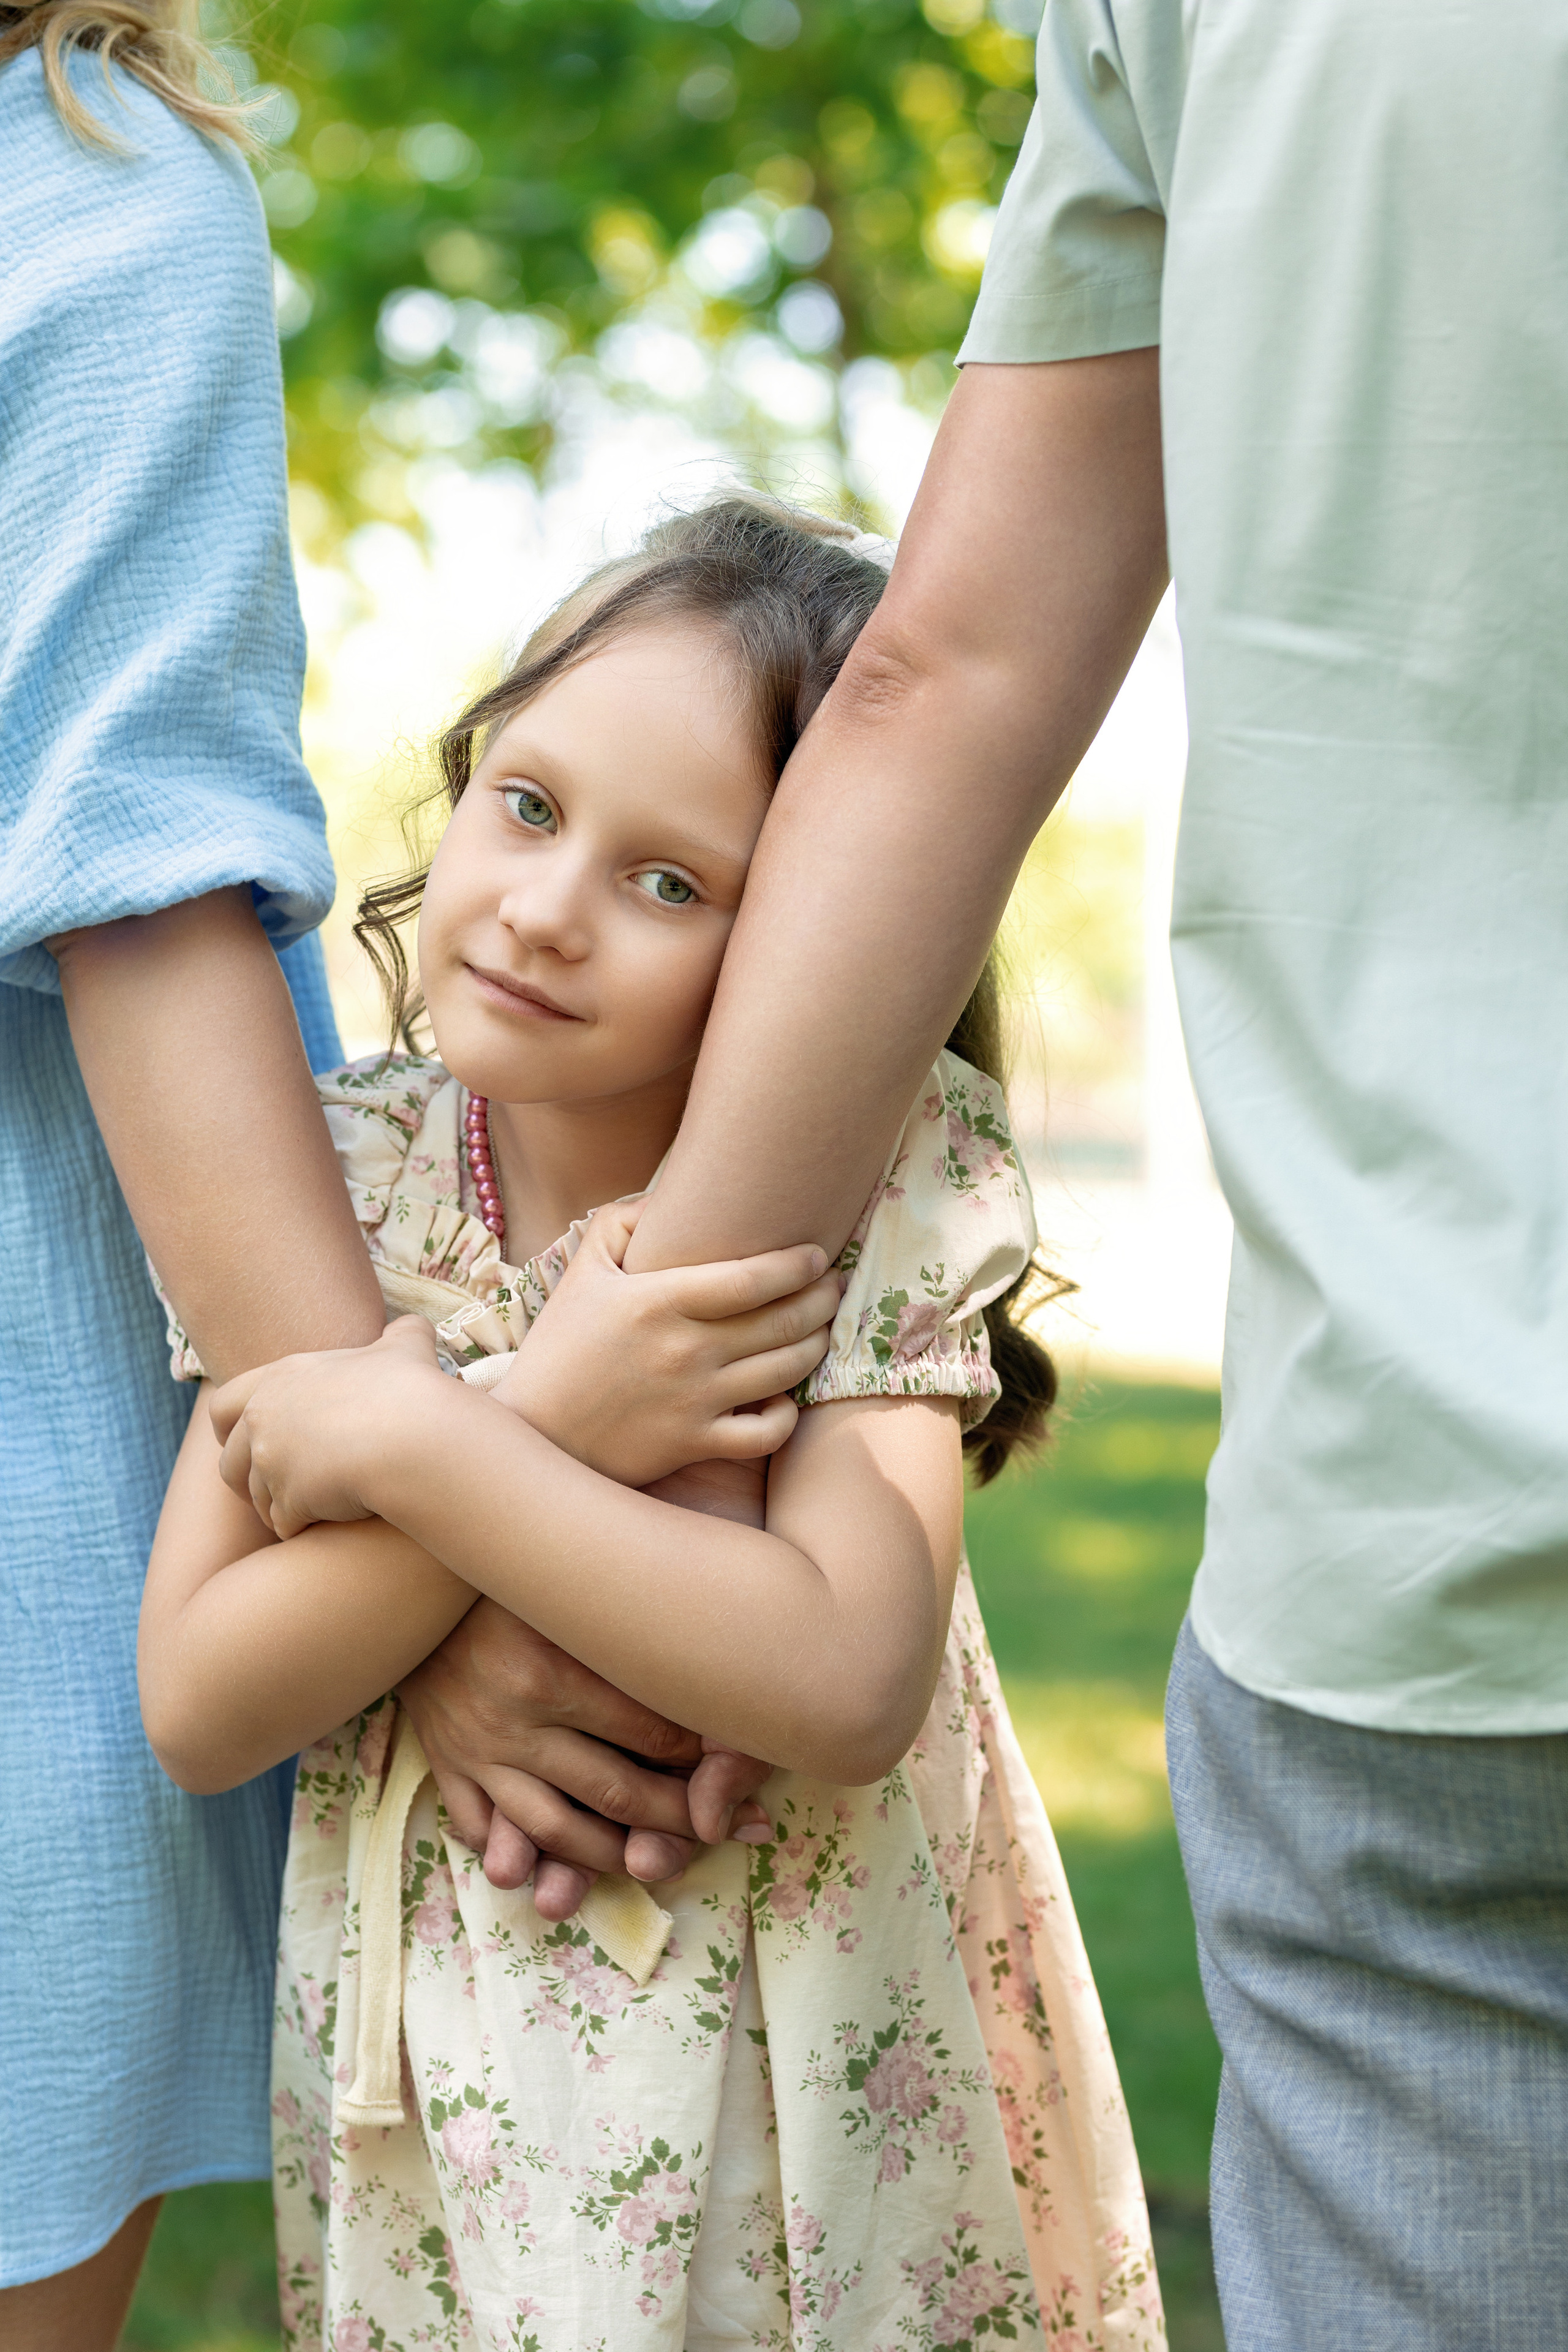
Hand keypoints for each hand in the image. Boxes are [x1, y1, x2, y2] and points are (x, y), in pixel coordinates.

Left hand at [210, 1315, 444, 1537]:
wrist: (412, 1436)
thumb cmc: (409, 1388)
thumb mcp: (406, 1347)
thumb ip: (400, 1334)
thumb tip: (412, 1327)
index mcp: (281, 1379)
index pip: (224, 1404)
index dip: (228, 1427)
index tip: (247, 1440)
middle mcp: (264, 1420)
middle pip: (229, 1460)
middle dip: (244, 1479)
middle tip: (267, 1489)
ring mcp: (272, 1462)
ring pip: (256, 1498)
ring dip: (275, 1507)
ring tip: (303, 1513)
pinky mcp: (289, 1500)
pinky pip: (283, 1524)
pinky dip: (298, 1528)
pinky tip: (321, 1528)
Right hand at [396, 1599, 772, 1920]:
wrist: (412, 1576)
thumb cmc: (517, 1573)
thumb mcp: (574, 1587)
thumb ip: (632, 1618)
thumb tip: (712, 1644)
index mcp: (553, 1670)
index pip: (650, 1734)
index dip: (701, 1755)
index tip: (728, 1758)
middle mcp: (514, 1720)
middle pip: (614, 1791)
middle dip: (674, 1820)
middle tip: (714, 1830)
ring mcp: (475, 1750)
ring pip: (554, 1831)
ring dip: (611, 1857)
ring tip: (651, 1863)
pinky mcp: (444, 1764)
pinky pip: (483, 1830)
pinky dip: (520, 1855)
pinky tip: (557, 1866)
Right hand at [490, 1198, 839, 1485]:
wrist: (533, 1430)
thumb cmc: (560, 1346)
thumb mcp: (582, 1272)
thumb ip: (621, 1222)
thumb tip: (670, 1197)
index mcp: (659, 1300)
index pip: (752, 1277)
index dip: (797, 1265)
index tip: (817, 1256)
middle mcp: (684, 1350)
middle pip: (782, 1321)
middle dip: (821, 1300)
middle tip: (833, 1286)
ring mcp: (693, 1400)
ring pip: (785, 1371)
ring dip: (815, 1346)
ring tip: (821, 1330)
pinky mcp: (693, 1444)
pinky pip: (765, 1433)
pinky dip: (786, 1415)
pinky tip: (784, 1397)